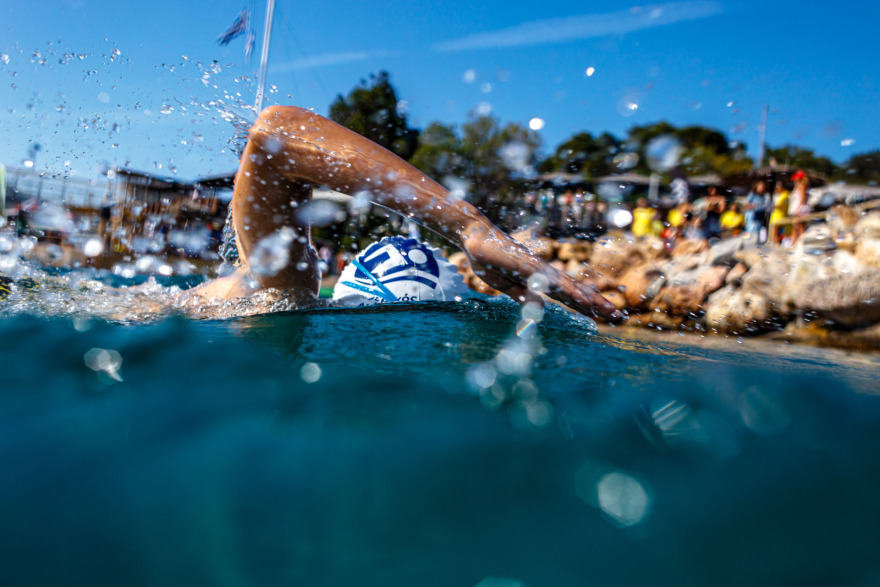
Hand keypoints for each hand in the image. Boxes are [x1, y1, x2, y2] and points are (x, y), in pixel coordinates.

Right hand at [463, 231, 623, 321]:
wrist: (477, 239)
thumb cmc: (492, 260)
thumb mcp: (510, 287)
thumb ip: (526, 297)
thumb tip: (541, 311)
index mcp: (542, 281)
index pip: (572, 296)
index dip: (590, 307)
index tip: (607, 318)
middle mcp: (547, 274)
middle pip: (578, 292)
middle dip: (600, 306)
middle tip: (620, 319)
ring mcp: (540, 269)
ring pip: (571, 288)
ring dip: (591, 300)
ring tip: (610, 312)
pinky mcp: (530, 266)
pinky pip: (552, 281)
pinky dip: (568, 291)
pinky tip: (581, 299)